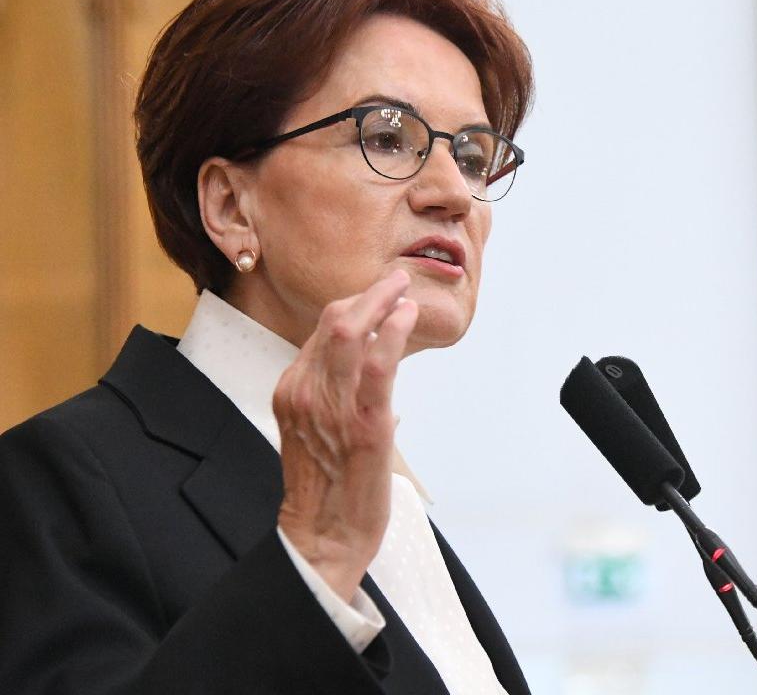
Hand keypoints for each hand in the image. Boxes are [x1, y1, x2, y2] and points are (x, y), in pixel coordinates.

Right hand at [273, 269, 417, 600]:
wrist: (323, 535)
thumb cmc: (326, 487)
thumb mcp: (316, 429)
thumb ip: (333, 396)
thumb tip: (373, 367)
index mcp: (291, 389)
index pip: (321, 331)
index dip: (354, 304)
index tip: (378, 292)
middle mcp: (304, 391)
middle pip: (333, 321)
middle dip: (368, 293)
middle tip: (396, 279)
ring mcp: (332, 406)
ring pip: (351, 332)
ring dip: (383, 302)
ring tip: (405, 289)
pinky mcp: (364, 424)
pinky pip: (375, 366)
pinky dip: (392, 332)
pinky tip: (406, 315)